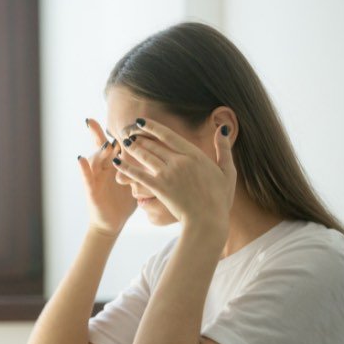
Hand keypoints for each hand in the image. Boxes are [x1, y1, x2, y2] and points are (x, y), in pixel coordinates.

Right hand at [78, 119, 136, 236]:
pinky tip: (80, 158)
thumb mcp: (135, 181)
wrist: (112, 223)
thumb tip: (161, 153)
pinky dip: (83, 168)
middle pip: (102, 146)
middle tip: (99, 119)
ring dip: (99, 150)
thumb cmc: (123, 202)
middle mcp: (103, 168)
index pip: (116, 143)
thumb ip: (141, 166)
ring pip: (95, 159)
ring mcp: (96, 178)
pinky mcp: (91, 190)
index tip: (119, 117)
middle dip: (99, 133)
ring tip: (107, 143)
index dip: (119, 131)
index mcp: (114, 164)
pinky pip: (86, 177)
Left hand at [114, 118, 235, 233]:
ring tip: (124, 142)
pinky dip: (126, 167)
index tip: (141, 122)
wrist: (208, 221)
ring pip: (145, 156)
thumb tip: (223, 129)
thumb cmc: (219, 199)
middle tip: (128, 132)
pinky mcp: (159, 188)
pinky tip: (116, 162)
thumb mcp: (228, 172)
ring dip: (132, 148)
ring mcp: (168, 174)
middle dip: (139, 136)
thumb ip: (224, 150)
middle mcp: (179, 161)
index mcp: (194, 155)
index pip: (168, 135)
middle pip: (154, 144)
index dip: (152, 127)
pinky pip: (138, 174)